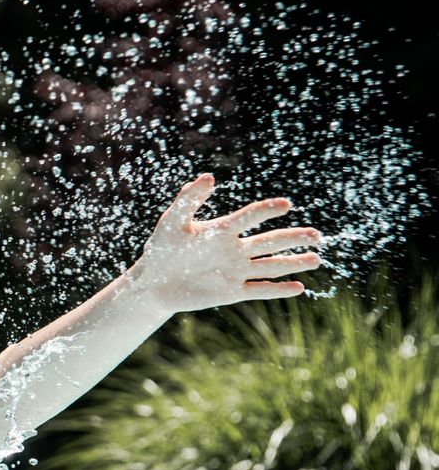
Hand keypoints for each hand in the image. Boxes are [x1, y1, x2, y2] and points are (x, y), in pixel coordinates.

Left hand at [131, 173, 322, 312]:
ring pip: (270, 266)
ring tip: (316, 259)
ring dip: (293, 263)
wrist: (152, 282)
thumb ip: (188, 200)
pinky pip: (258, 290)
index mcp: (223, 230)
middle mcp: (234, 249)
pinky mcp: (231, 292)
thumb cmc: (161, 249)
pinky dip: (277, 290)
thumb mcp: (172, 222)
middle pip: (270, 242)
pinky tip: (298, 287)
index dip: (266, 210)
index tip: (285, 205)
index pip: (251, 217)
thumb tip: (209, 177)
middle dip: (293, 238)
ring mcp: (235, 271)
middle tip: (316, 236)